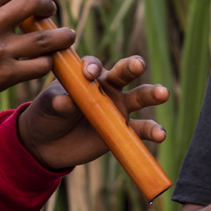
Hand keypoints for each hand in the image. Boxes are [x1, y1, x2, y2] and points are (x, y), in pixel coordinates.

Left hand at [17, 55, 168, 170]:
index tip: (87, 75)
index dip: (92, 68)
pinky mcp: (122, 130)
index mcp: (87, 75)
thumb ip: (58, 102)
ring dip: (151, 94)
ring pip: (138, 97)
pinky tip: (160, 134)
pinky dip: (151, 131)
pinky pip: (140, 129)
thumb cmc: (47, 115)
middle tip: (138, 65)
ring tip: (162, 94)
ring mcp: (117, 108)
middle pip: (123, 73)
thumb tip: (66, 101)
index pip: (94, 66)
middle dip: (132, 66)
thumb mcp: (48, 106)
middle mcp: (107, 87)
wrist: (47, 144)